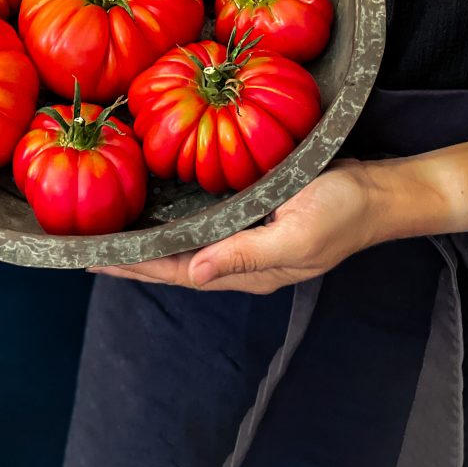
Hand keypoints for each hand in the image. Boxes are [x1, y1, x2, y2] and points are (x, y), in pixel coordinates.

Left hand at [89, 160, 380, 292]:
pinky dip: (178, 218)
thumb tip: (192, 273)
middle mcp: (239, 255)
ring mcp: (246, 235)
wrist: (378, 193)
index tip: (94, 260)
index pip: (176, 272)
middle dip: (133, 259)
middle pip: (174, 262)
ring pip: (187, 242)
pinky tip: (164, 207)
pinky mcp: (253, 211)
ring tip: (115, 234)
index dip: (135, 267)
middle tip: (89, 248)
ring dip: (151, 240)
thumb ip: (245, 255)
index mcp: (246, 267)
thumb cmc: (341, 213)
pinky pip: (205, 221)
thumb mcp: (296, 235)